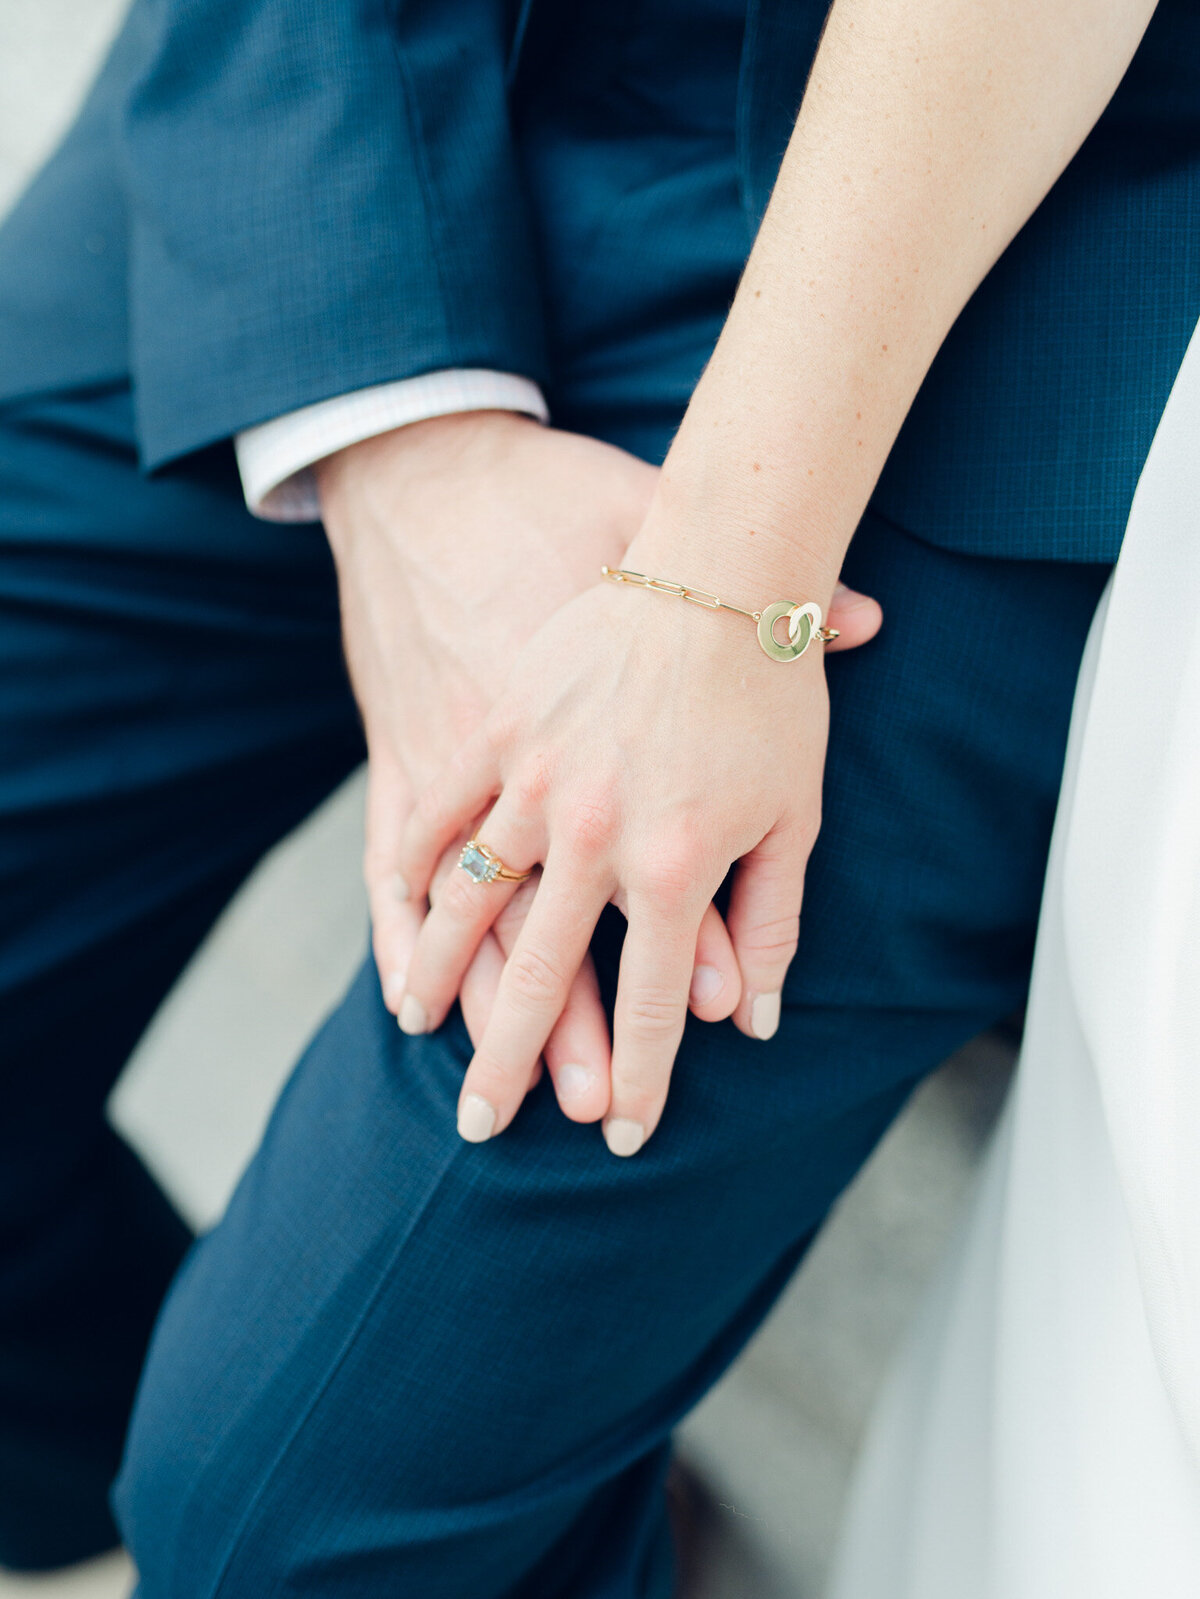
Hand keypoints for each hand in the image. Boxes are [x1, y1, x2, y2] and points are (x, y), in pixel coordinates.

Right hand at [394, 512, 881, 1153]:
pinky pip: (434, 816)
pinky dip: (412, 876)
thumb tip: (760, 1014)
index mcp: (674, 862)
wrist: (710, 552)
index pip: (647, 1002)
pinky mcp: (489, 726)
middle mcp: (591, 836)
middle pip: (539, 974)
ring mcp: (528, 780)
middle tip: (483, 1126)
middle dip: (513, 1060)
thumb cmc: (766, 680)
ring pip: (470, 904)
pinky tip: (403, 916)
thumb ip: (775, 913)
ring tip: (421, 1033)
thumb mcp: (797, 802)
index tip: (621, 1135)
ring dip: (443, 977)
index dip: (637, 1076)